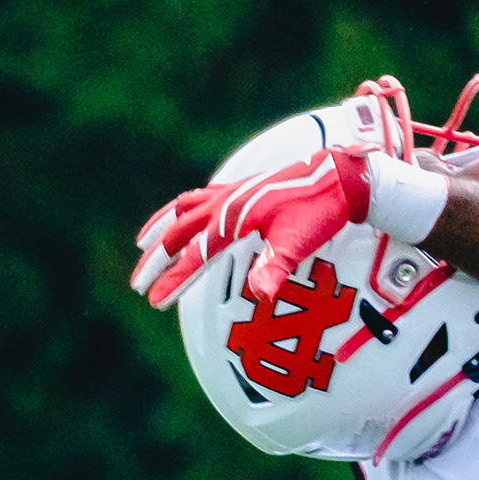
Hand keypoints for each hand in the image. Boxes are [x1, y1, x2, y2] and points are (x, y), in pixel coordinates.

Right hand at [131, 78, 412, 307]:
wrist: (341, 178)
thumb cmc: (320, 212)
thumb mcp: (298, 242)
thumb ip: (275, 267)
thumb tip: (260, 294)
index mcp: (234, 217)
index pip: (195, 255)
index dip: (174, 280)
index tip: (154, 301)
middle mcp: (226, 202)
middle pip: (178, 232)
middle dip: (156, 261)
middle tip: (137, 284)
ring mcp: (232, 193)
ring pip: (183, 210)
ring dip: (161, 229)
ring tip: (142, 245)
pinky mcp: (242, 189)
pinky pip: (200, 198)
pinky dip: (182, 210)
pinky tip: (181, 216)